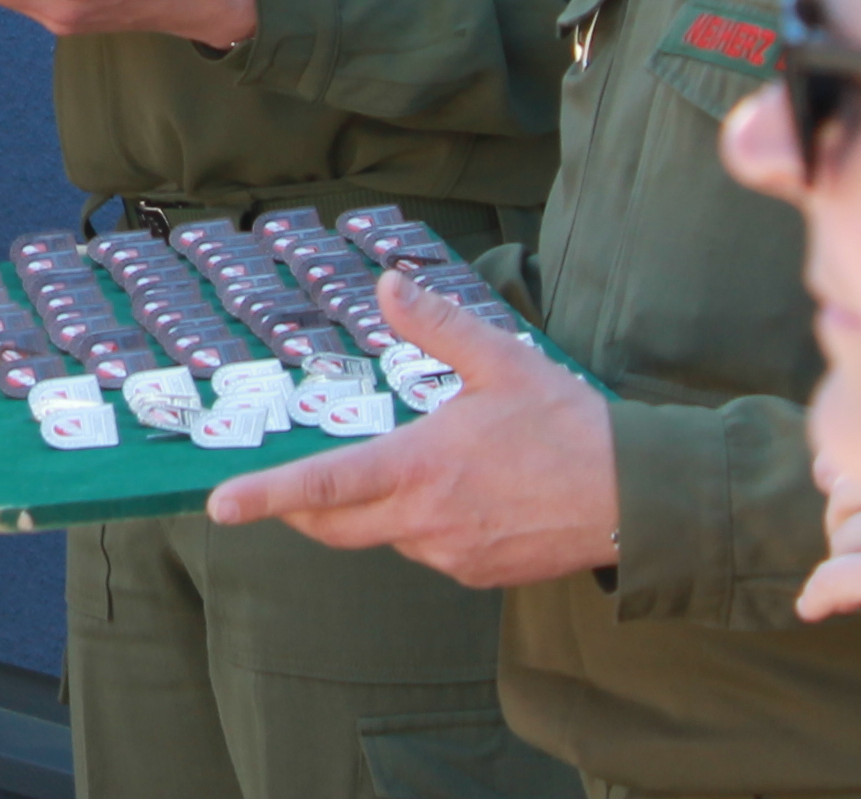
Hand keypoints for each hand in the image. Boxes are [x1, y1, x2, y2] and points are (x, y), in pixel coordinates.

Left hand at [203, 272, 617, 583]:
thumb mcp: (501, 359)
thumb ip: (435, 324)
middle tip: (285, 486)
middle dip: (301, 507)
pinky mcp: (479, 575)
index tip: (219, 506)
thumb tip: (385, 285)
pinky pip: (428, 549)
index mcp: (419, 467)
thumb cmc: (571, 426)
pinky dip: (422, 524)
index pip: (323, 486)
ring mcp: (452, 555)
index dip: (266, 496)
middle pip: (335, 524)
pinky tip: (461, 496)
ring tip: (419, 467)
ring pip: (384, 535)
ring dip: (375, 508)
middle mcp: (425, 521)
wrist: (640, 499)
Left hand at [799, 475, 860, 641]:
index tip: (829, 484)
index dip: (837, 480)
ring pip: (842, 546)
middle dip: (850, 529)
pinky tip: (811, 611)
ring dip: (850, 564)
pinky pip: (830, 581)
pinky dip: (817, 597)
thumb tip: (845, 482)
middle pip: (841, 508)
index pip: (849, 465)